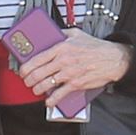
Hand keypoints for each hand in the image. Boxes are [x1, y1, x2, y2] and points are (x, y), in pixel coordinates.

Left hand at [16, 29, 131, 104]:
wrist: (113, 59)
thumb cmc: (96, 47)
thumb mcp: (76, 34)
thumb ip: (61, 33)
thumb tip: (50, 34)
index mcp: (61, 47)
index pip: (37, 59)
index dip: (25, 67)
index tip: (23, 71)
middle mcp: (63, 61)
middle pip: (38, 73)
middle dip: (28, 80)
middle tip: (27, 82)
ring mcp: (69, 73)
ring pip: (45, 85)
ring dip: (37, 89)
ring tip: (36, 90)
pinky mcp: (76, 84)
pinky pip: (59, 94)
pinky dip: (51, 100)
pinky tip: (48, 101)